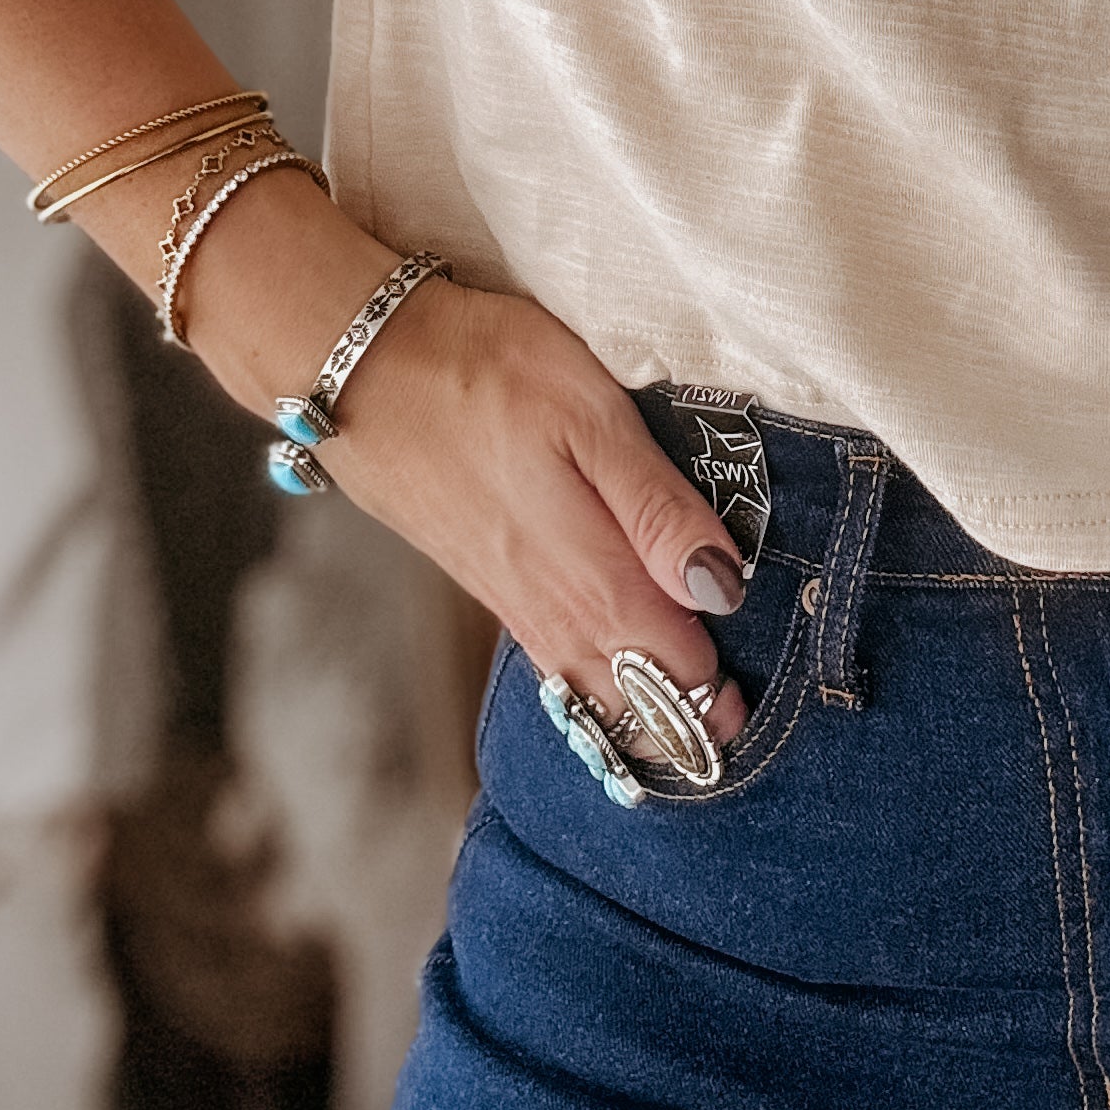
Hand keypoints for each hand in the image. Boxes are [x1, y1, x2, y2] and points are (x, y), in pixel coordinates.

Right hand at [177, 171, 751, 755]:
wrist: (361, 365)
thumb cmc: (485, 371)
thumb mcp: (591, 415)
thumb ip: (655, 505)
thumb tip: (718, 586)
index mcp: (587, 569)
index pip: (667, 661)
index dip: (711, 696)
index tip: (748, 717)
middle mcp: (547, 601)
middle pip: (622, 690)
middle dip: (675, 723)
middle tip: (722, 744)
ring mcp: (506, 592)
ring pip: (578, 682)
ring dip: (627, 714)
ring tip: (673, 738)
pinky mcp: (479, 574)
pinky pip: (543, 655)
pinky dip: (579, 685)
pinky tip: (590, 683)